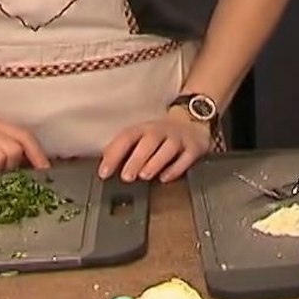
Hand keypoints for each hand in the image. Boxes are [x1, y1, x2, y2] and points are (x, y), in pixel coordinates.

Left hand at [99, 108, 213, 182]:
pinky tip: (165, 177)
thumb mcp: (141, 136)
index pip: (126, 138)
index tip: (104, 172)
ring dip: (155, 161)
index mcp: (144, 128)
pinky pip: (186, 157)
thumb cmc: (160, 135)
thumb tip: (104, 164)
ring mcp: (179, 138)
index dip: (114, 154)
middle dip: (136, 159)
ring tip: (145, 175)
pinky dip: (176, 168)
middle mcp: (161, 131)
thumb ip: (123, 148)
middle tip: (126, 176)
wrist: (192, 121)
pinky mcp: (194, 147)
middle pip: (148, 142)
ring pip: (168, 148)